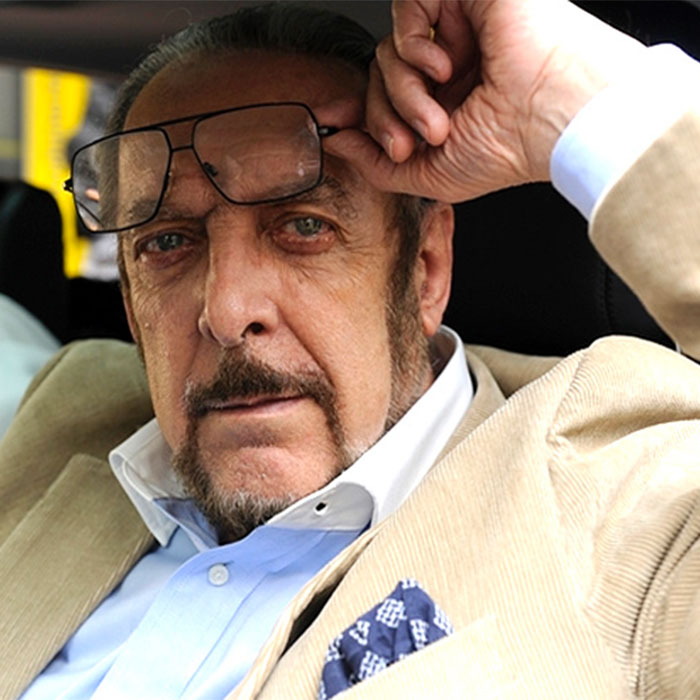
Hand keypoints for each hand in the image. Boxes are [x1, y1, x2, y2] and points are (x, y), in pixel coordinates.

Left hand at [326, 0, 645, 202]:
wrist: (555, 123)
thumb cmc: (508, 151)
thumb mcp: (431, 175)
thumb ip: (377, 163)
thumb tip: (337, 141)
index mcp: (447, 98)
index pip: (384, 96)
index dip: (369, 117)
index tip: (369, 140)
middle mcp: (450, 61)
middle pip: (381, 73)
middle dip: (388, 115)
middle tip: (417, 141)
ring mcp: (456, 28)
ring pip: (390, 48)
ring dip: (405, 92)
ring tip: (441, 119)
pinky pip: (406, 7)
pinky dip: (412, 46)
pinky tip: (443, 69)